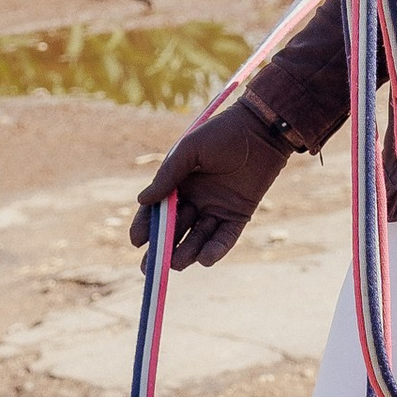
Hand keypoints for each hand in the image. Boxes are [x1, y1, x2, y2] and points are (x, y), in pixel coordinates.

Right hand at [130, 101, 291, 269]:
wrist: (260, 129)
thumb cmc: (222, 133)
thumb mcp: (188, 151)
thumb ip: (167, 176)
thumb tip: (142, 200)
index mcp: (180, 184)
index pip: (157, 210)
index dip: (145, 226)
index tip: (136, 240)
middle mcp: (196, 200)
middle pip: (175, 230)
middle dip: (161, 248)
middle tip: (150, 267)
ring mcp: (217, 210)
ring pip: (198, 238)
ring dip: (187, 252)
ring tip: (176, 264)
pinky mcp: (239, 216)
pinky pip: (225, 238)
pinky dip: (216, 250)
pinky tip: (204, 259)